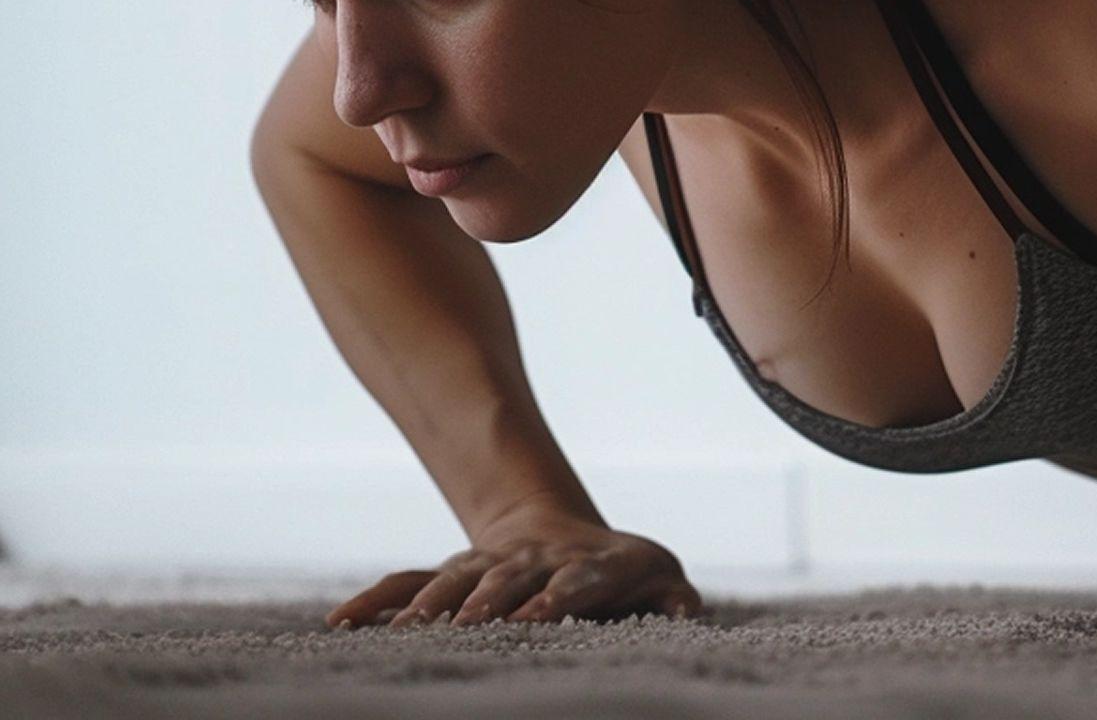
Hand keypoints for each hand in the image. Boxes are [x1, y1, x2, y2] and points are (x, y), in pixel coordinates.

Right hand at [323, 498, 704, 630]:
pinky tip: (341, 624)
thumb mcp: (658, 577)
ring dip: (429, 603)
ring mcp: (486, 566)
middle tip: (464, 628)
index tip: (536, 617)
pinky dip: (375, 601)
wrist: (562, 532)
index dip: (557, 596)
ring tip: (404, 632)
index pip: (574, 579)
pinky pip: (408, 585)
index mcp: (585, 564)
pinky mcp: (452, 577)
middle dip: (485, 601)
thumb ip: (673, 597)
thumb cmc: (623, 571)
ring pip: (453, 579)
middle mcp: (531, 562)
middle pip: (506, 578)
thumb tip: (687, 609)